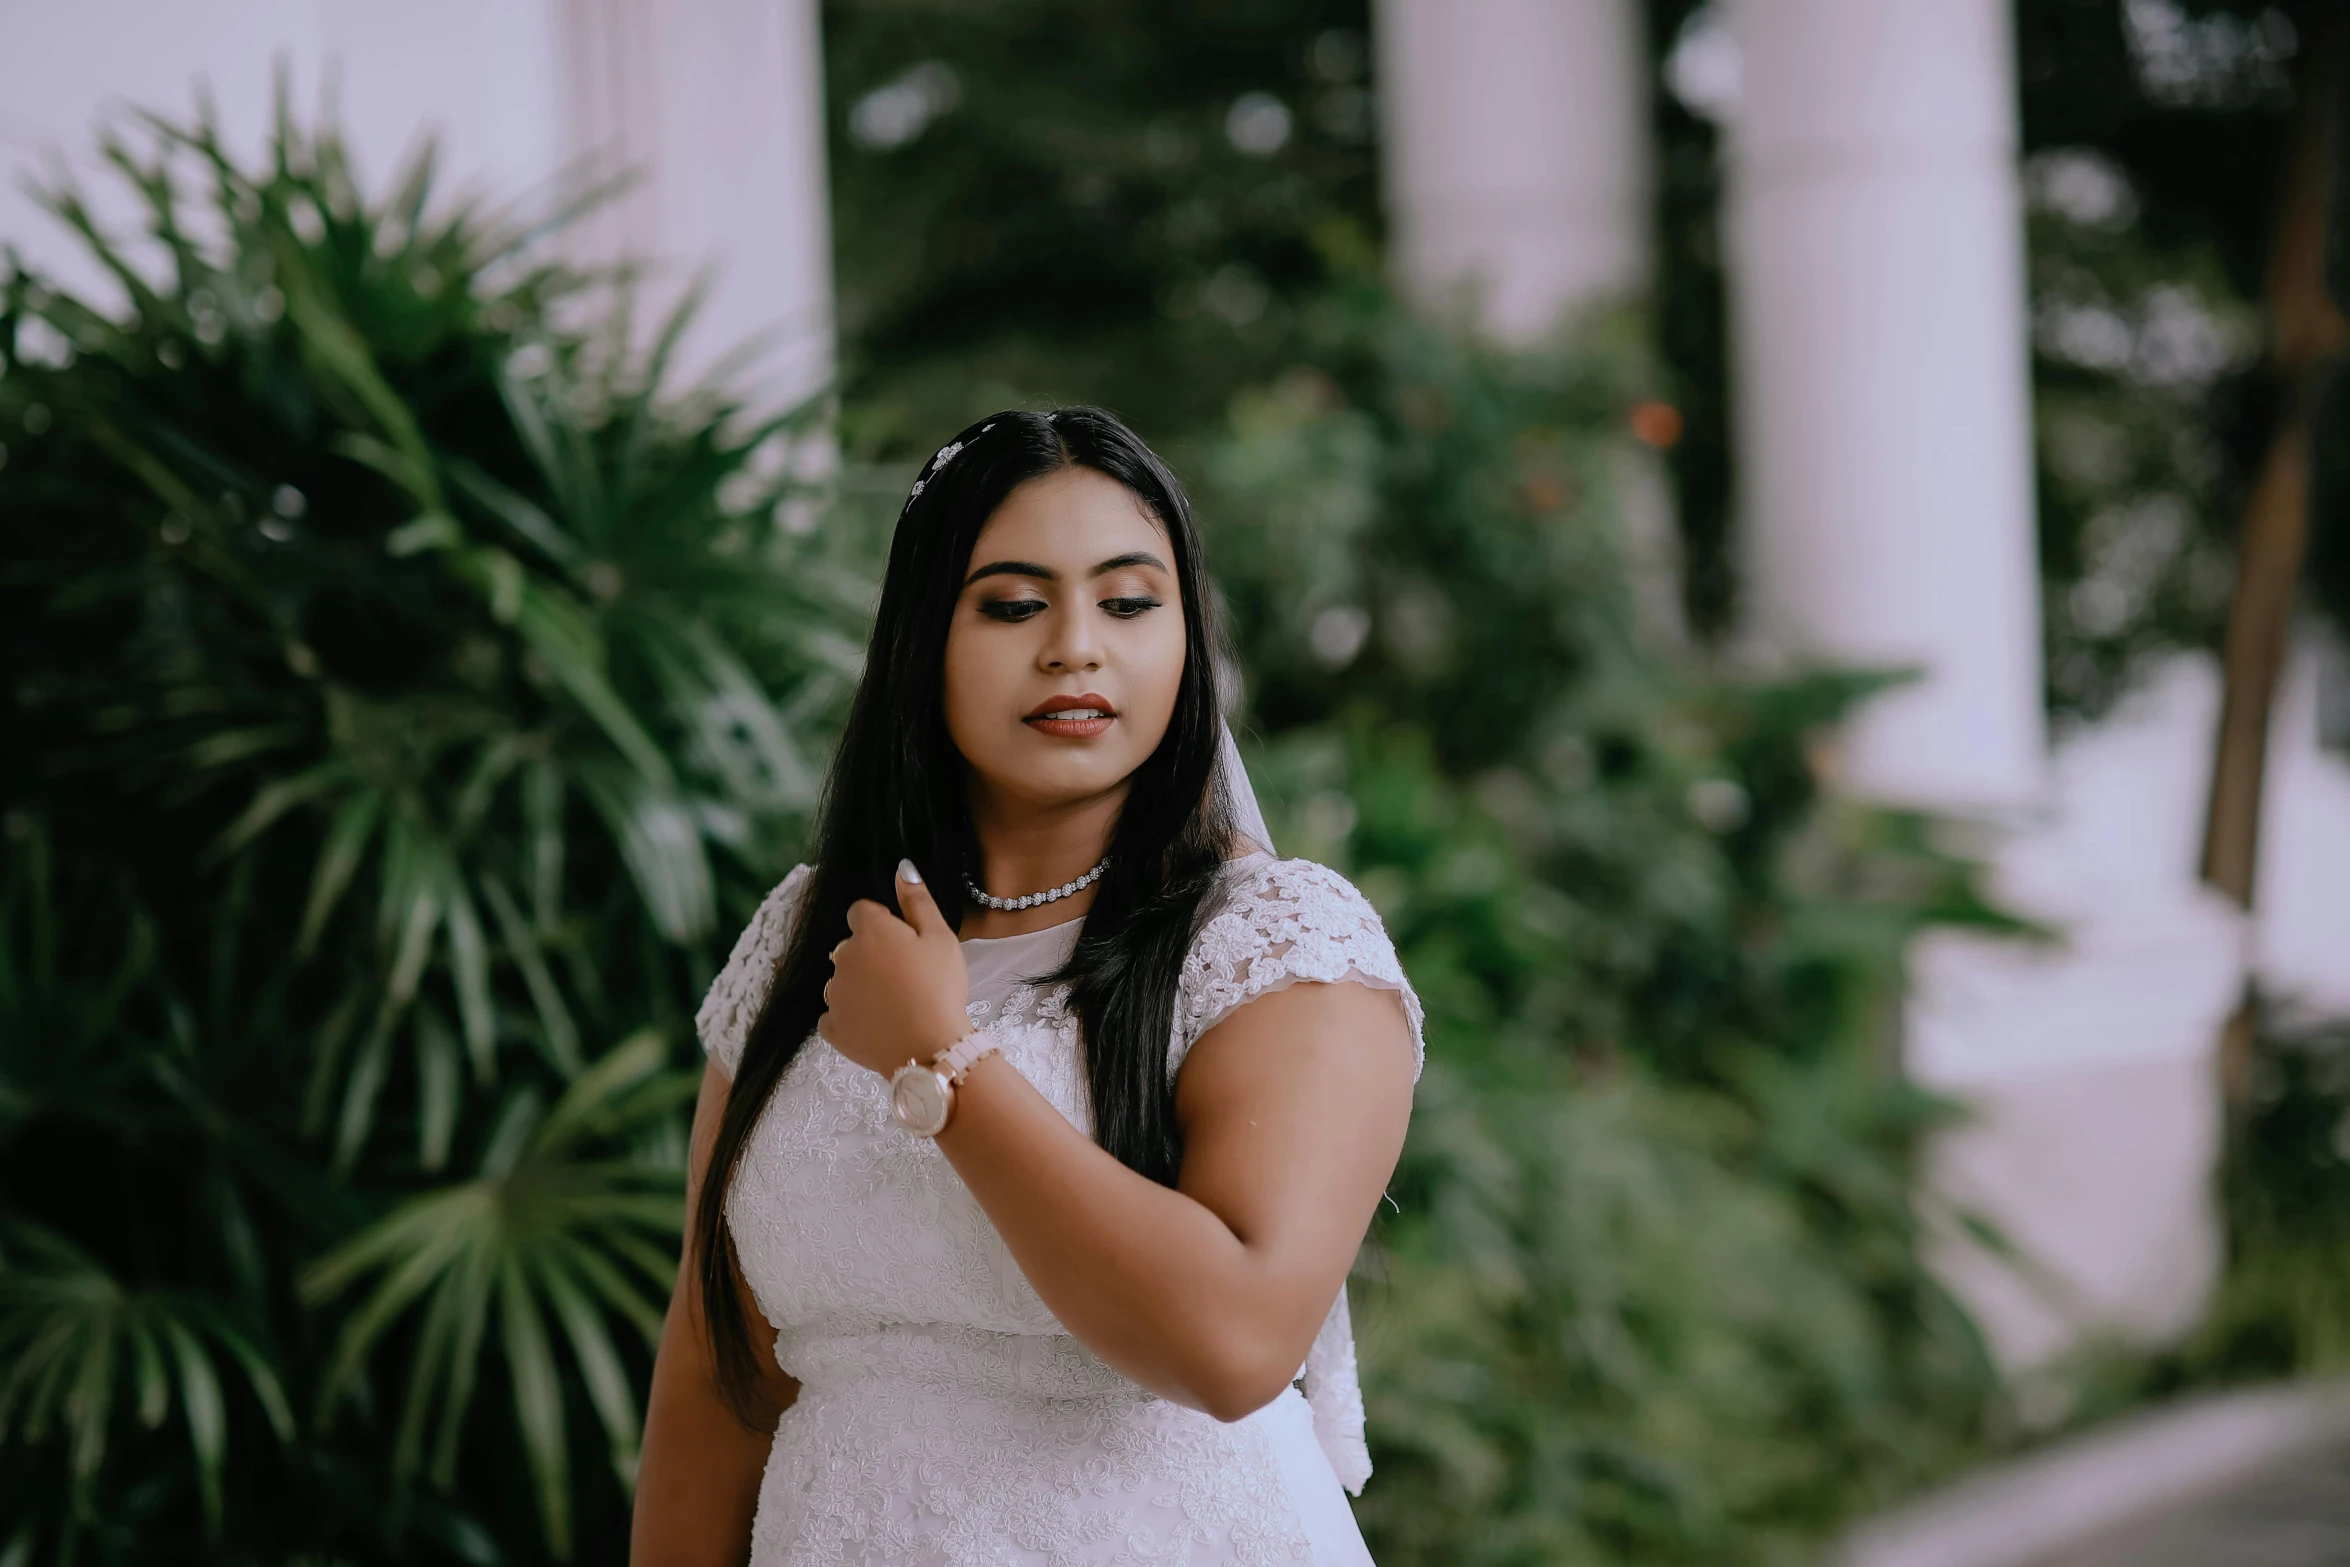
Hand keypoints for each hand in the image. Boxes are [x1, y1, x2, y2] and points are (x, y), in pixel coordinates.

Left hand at [817, 859, 970, 1075]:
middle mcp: (842, 958)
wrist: (930, 1048)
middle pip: (852, 947)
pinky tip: (877, 1025)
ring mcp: (833, 994)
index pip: (862, 911)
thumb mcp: (940, 937)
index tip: (906, 944)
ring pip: (843, 980)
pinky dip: (851, 1018)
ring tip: (894, 1004)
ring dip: (860, 986)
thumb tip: (902, 868)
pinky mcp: (832, 1028)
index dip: (885, 925)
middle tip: (907, 977)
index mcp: (870, 931)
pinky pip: (835, 1015)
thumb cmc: (939, 988)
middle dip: (872, 955)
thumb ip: (917, 900)